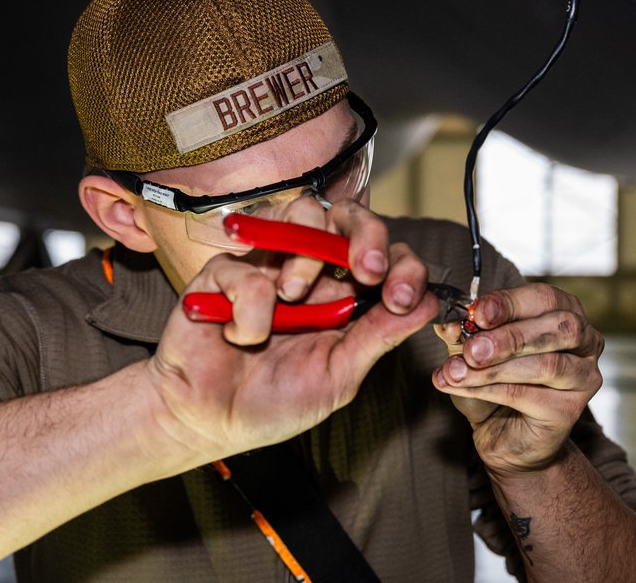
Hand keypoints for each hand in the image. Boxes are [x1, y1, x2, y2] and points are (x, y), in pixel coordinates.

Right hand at [147, 198, 438, 462]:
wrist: (207, 420)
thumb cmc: (272, 404)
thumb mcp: (337, 377)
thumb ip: (377, 338)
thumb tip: (427, 305)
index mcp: (343, 297)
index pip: (385, 257)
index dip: (402, 266)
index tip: (401, 295)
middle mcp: (311, 272)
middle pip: (348, 217)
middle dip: (366, 234)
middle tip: (367, 270)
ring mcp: (267, 265)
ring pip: (302, 213)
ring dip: (307, 257)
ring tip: (292, 297)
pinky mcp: (224, 271)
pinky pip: (248, 268)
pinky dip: (249, 311)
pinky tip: (239, 336)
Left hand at [432, 283, 603, 476]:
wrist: (503, 434)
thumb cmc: (494, 382)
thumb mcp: (473, 350)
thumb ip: (463, 333)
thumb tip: (449, 326)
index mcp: (564, 312)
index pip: (544, 298)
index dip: (510, 303)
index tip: (477, 314)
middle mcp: (585, 342)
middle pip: (560, 328)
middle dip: (512, 336)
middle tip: (472, 348)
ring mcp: (583, 377)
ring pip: (547, 365)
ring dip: (495, 368)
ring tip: (456, 372)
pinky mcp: (569, 411)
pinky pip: (527, 395)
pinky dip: (487, 389)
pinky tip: (458, 387)